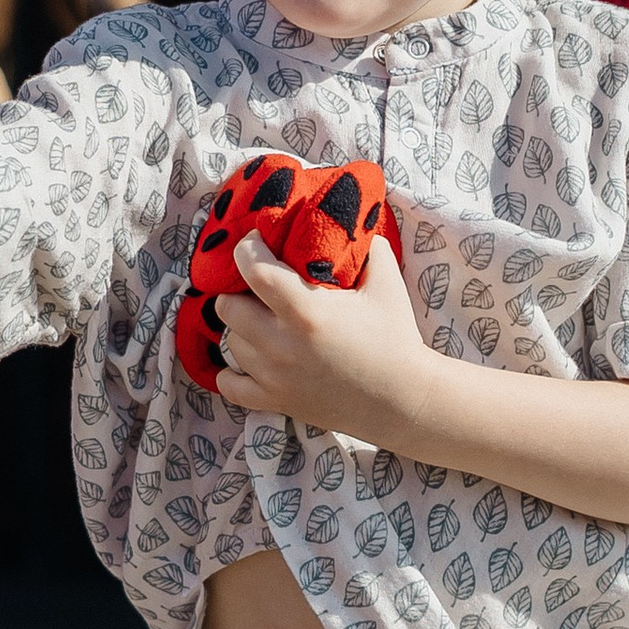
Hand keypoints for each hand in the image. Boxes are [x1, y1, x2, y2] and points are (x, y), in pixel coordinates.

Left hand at [213, 230, 434, 441]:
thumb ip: (371, 251)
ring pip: (230, 342)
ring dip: (241, 328)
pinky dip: (232, 372)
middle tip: (258, 289)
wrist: (402, 400)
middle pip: (226, 306)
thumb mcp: (387, 287)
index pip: (253, 269)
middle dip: (238, 292)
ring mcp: (273, 376)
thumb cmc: (395, 340)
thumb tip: (359, 227)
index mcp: (306, 310)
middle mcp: (281, 343)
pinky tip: (250, 360)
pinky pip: (229, 385)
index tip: (256, 243)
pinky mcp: (274, 400)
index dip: (246, 249)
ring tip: (263, 322)